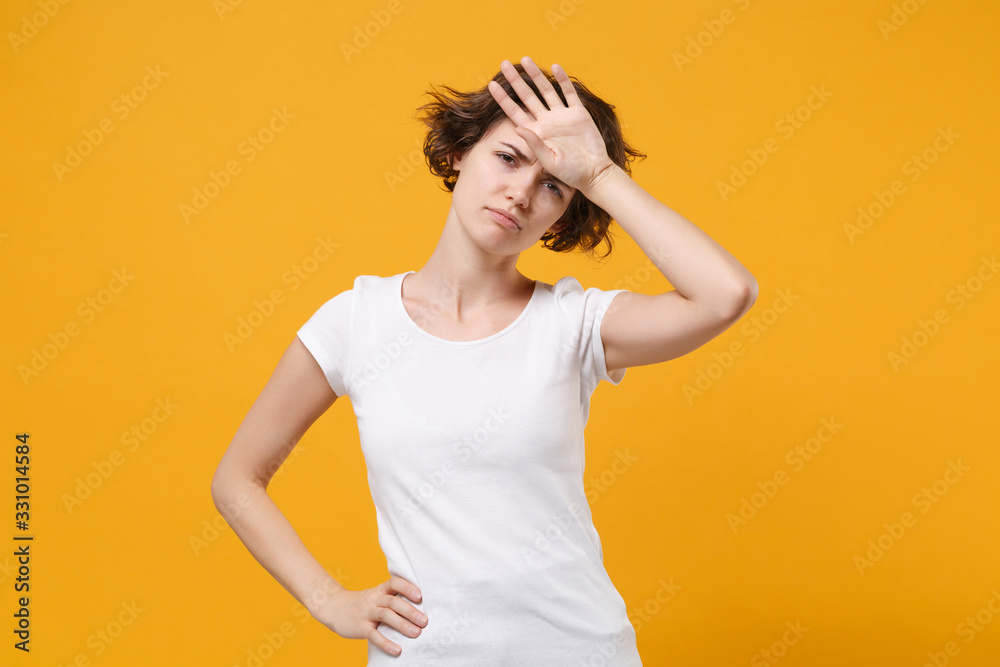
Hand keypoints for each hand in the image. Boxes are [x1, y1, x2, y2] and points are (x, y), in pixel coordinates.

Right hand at [311, 575, 427, 655]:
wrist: (332, 607)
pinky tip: (397, 650)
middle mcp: (373, 599)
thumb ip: (392, 598)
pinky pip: (374, 635)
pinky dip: (386, 643)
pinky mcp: (360, 627)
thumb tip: (419, 608)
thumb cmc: (362, 603)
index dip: (408, 588)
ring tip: (416, 633)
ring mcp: (366, 613)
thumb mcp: (375, 595)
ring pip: (386, 616)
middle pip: (393, 602)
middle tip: (425, 621)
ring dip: (402, 625)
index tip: (420, 596)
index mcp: (379, 589)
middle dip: (410, 611)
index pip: (395, 583)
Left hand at [488, 56, 615, 194]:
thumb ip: (534, 144)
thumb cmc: (569, 172)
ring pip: (546, 90)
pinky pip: (569, 93)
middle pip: (527, 96)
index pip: (515, 112)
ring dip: (536, 75)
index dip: (503, 99)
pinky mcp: (578, 113)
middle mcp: (547, 121)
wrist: (593, 172)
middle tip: (504, 64)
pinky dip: (563, 80)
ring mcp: (562, 116)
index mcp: (536, 132)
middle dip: (516, 80)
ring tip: (526, 59)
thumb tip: (517, 129)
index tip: (491, 84)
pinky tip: (555, 68)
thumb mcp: (548, 161)